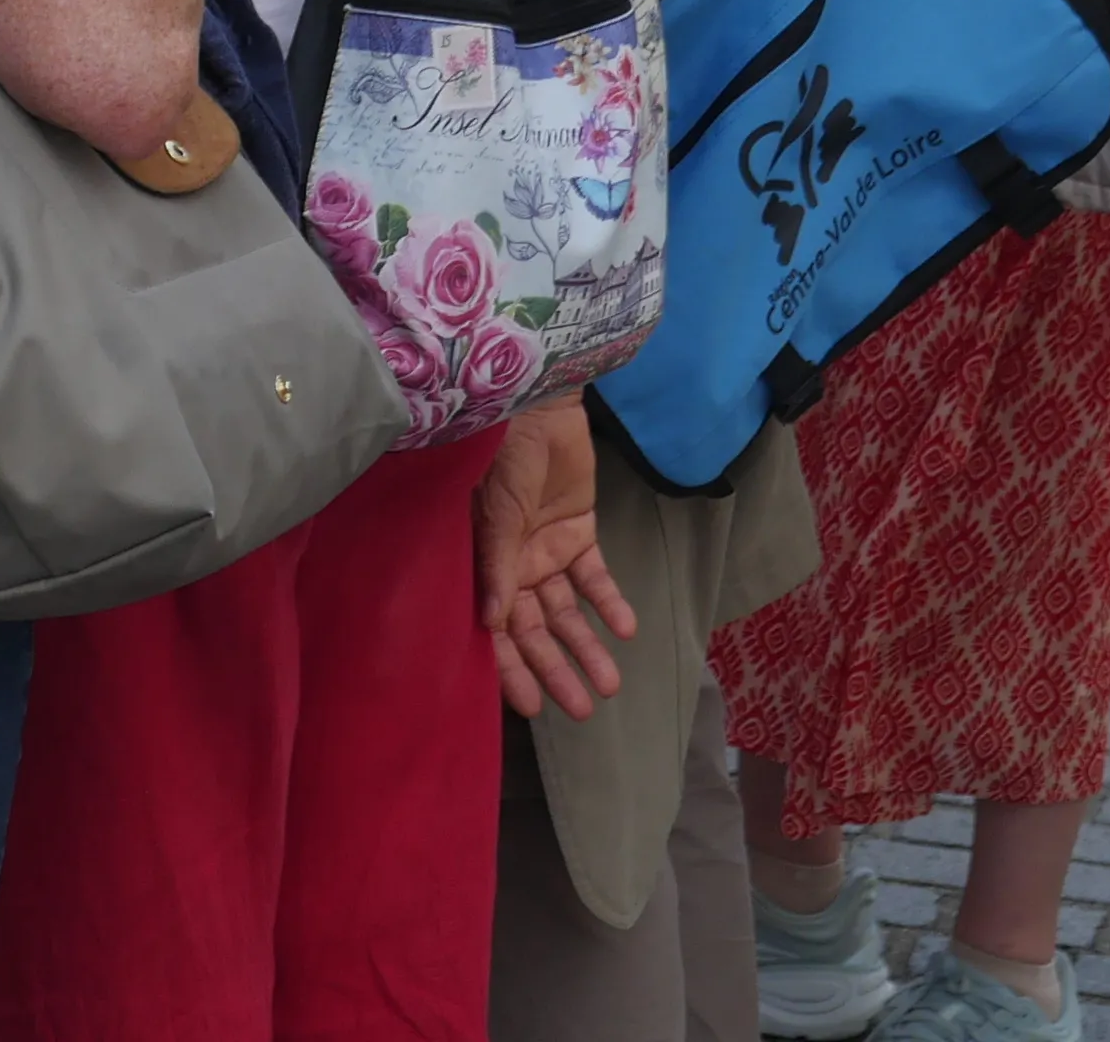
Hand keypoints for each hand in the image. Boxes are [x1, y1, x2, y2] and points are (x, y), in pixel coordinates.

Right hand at [476, 393, 633, 720]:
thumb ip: (496, 563)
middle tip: (581, 709)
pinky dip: (610, 603)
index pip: (495, 626)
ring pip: (568, 611)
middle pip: (536, 628)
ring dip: (587, 646)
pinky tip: (626, 630)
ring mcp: (548, 549)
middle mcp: (514, 564)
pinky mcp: (579, 531)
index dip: (510, 666)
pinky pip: (595, 577)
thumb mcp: (495, 509)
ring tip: (610, 684)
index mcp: (483, 561)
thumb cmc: (502, 453)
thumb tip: (491, 624)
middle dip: (555, 668)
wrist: (537, 401)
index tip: (530, 707)